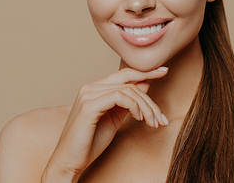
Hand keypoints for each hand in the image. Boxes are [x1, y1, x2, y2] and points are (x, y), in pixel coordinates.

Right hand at [41, 67, 168, 182]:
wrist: (69, 162)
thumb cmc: (90, 142)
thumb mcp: (115, 118)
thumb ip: (128, 102)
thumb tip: (145, 84)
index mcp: (95, 88)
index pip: (124, 74)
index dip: (145, 71)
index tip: (164, 71)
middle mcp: (90, 87)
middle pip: (130, 81)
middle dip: (150, 99)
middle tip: (162, 118)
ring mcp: (88, 94)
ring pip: (128, 90)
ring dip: (147, 107)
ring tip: (154, 123)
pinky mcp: (89, 105)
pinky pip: (120, 97)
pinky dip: (135, 106)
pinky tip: (140, 119)